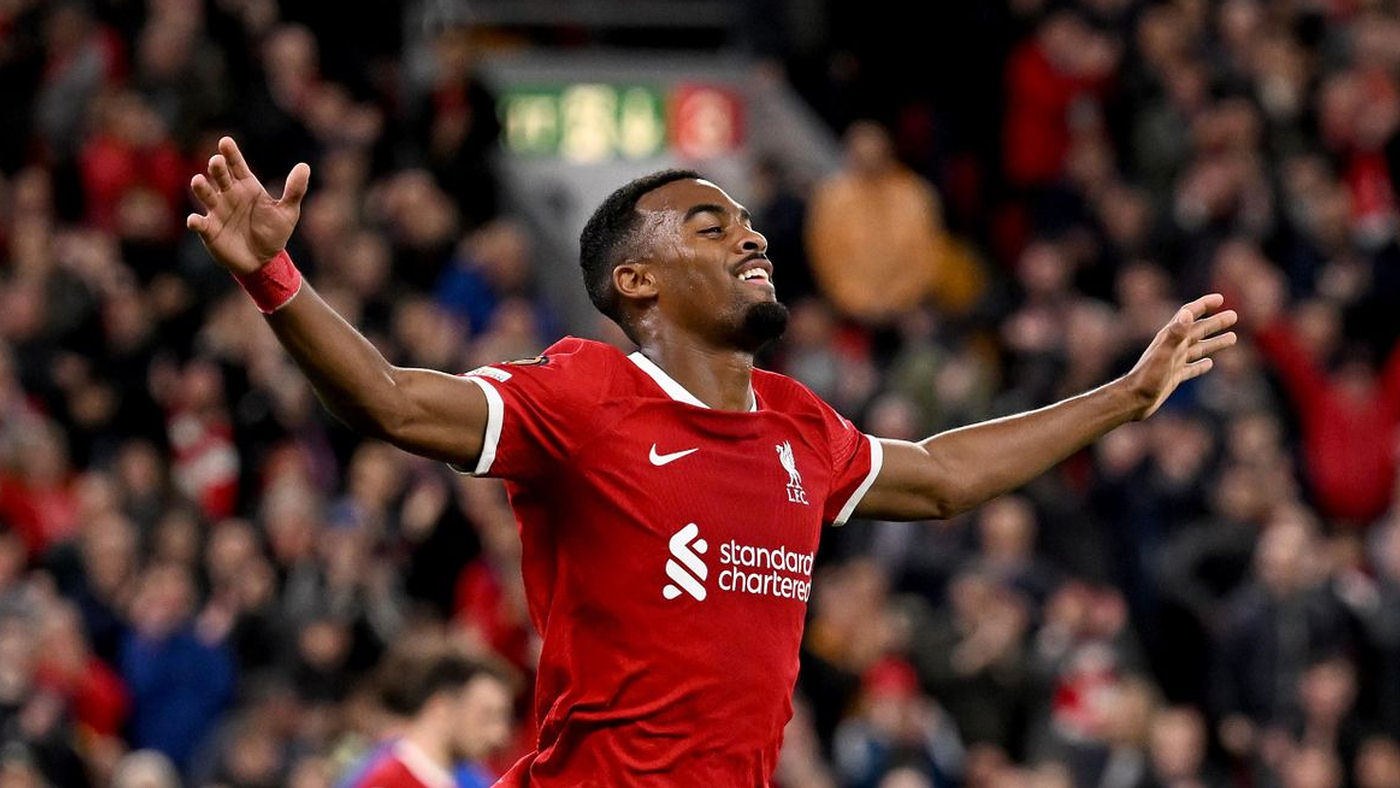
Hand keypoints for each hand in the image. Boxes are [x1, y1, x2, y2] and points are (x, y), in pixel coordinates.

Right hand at [187, 136, 309, 275]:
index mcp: (246, 186)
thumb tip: (304, 166)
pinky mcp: (209, 230)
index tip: (225, 142)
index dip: (231, 154)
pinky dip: (195, 222)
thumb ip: (294, 190)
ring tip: (198, 181)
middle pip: (220, 176)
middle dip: (217, 168)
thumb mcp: (288, 212)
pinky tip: (195, 221)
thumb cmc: (274, 233)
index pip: (237, 165)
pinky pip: (199, 224)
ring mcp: (217, 211)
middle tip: (217, 161)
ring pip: (206, 195)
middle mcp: (229, 194)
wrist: (264, 261)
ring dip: (201, 188)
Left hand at [1122, 293, 1236, 419]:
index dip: (1203, 305)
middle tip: (1233, 316)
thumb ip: (1176, 334)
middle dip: (1215, 322)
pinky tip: (1209, 364)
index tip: (1220, 298)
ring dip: (1214, 342)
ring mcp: (1173, 362)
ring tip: (1233, 337)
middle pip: (1197, 330)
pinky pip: (1190, 368)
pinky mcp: (1173, 377)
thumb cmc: (1148, 377)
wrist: (1133, 400)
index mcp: (1170, 337)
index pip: (1188, 314)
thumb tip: (1188, 313)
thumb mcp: (1164, 354)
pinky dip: (1201, 365)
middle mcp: (1172, 347)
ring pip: (1198, 349)